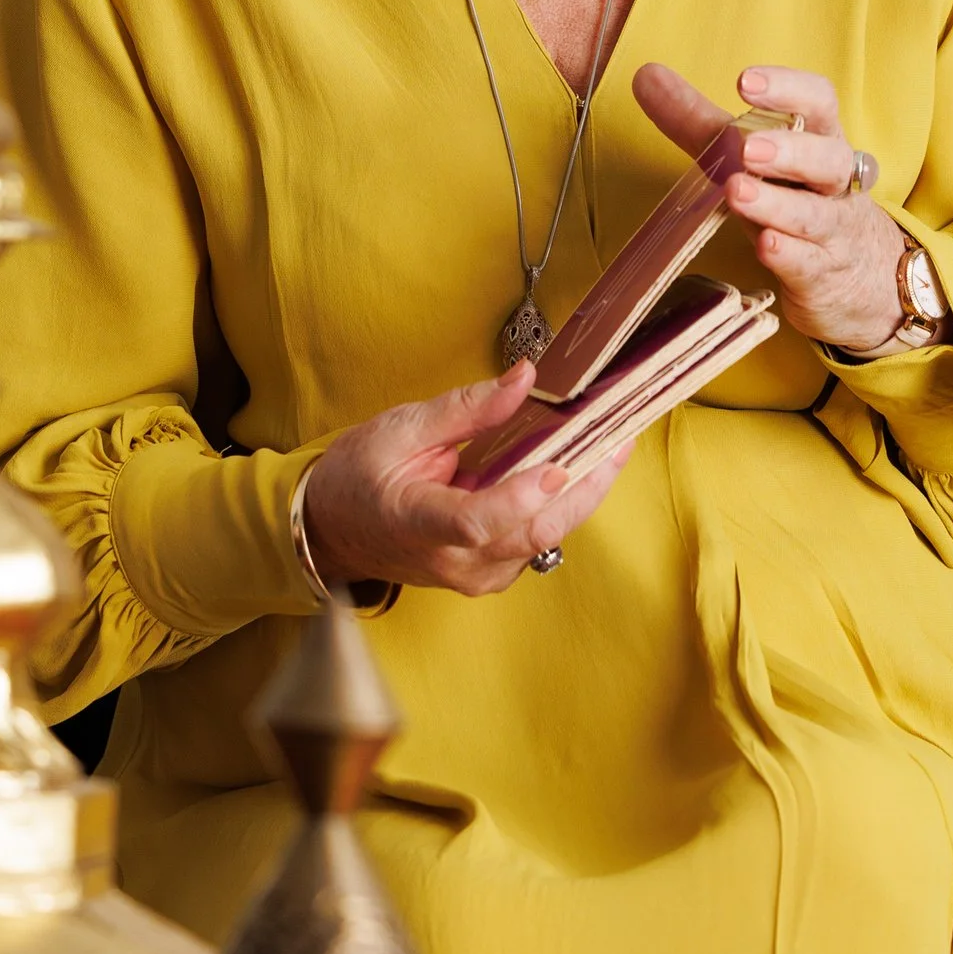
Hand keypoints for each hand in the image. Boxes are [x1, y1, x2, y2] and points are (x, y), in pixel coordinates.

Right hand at [302, 368, 627, 599]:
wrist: (334, 528)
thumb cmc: (359, 478)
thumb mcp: (402, 428)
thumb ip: (466, 409)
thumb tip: (523, 379)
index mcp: (417, 522)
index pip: (476, 522)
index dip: (520, 498)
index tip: (557, 466)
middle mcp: (452, 560)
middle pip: (532, 534)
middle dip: (584, 486)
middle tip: (618, 437)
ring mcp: (475, 574)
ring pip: (545, 539)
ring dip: (581, 494)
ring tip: (608, 443)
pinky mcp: (490, 572)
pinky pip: (538, 541)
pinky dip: (561, 506)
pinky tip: (577, 469)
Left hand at [633, 58, 911, 356]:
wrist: (862, 279)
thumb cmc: (797, 200)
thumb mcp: (753, 161)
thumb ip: (702, 123)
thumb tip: (647, 76)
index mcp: (819, 141)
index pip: (819, 104)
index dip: (788, 89)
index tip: (746, 82)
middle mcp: (833, 183)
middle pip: (827, 159)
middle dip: (790, 150)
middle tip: (748, 147)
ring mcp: (832, 232)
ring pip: (816, 214)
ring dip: (778, 204)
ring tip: (738, 192)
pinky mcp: (821, 275)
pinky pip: (809, 263)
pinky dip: (789, 254)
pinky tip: (767, 246)